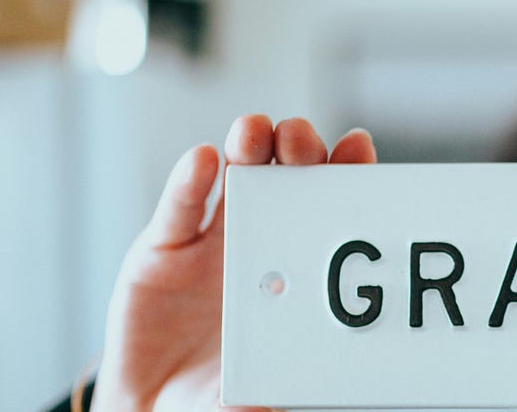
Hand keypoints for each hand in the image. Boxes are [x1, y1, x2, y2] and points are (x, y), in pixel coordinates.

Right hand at [93, 115, 376, 410]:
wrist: (158, 411)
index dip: (345, 172)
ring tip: (254, 133)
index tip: (357, 147)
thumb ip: (294, 371)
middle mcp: (261, 241)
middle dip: (296, 149)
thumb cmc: (226, 395)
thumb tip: (335, 376)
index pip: (330, 208)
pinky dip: (189, 181)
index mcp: (299, 267)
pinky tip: (202, 160)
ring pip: (235, 176)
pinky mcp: (161, 249)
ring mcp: (211, 241)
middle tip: (300, 139)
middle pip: (286, 178)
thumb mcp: (270, 385)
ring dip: (247, 146)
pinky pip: (179, 209)